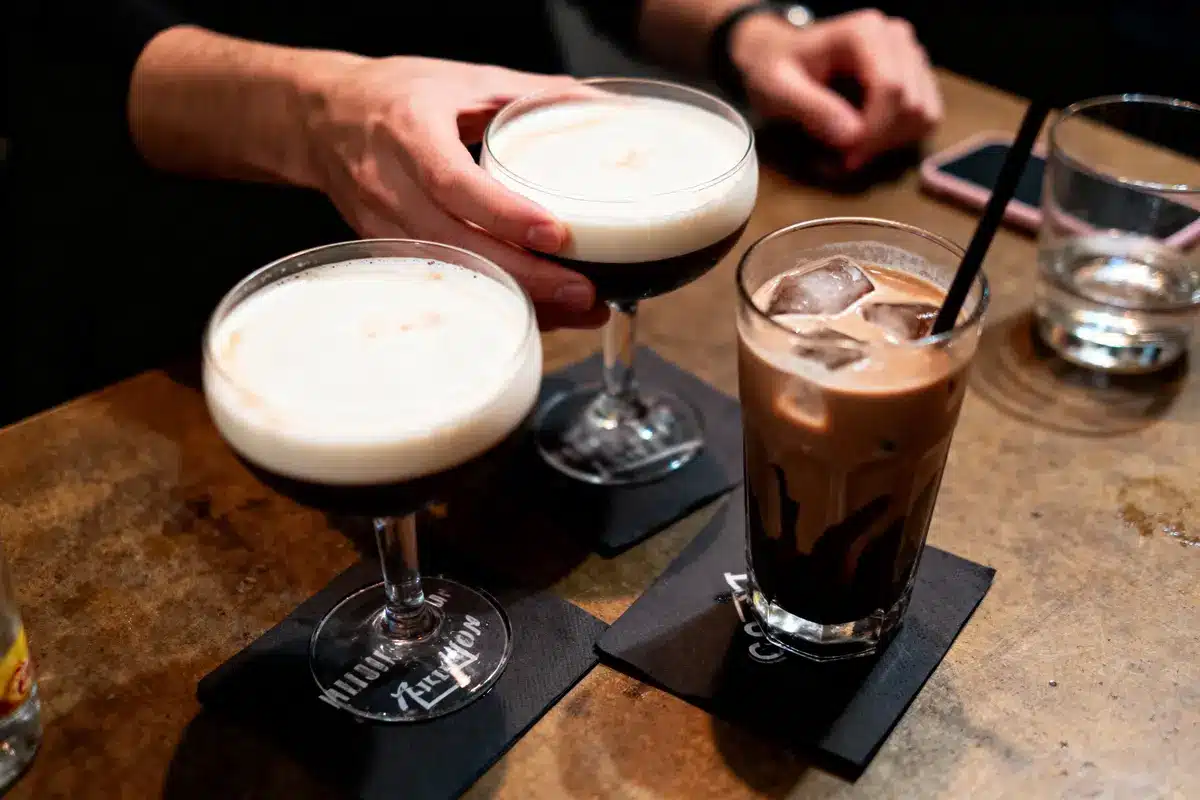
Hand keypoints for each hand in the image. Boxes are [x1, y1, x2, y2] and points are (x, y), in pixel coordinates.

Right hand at [303, 56, 608, 330]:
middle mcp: (390, 185)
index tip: (556, 234)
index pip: (454, 182)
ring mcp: (384, 226)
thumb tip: (596, 103)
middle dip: (525, 276)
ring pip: (453, 274)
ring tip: (577, 308)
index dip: (504, 214)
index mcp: (410, 132)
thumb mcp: (461, 80)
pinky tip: (540, 310)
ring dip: (518, 297)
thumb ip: (528, 94)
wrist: (319, 119)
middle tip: (584, 291)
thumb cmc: (395, 95)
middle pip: (457, 245)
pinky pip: (445, 284)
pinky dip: (494, 300)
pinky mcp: (388, 252)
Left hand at [730, 9, 941, 171]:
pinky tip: (868, 141)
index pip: (891, 89)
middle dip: (879, 141)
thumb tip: (852, 137)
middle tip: (844, 158)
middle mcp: (897, 37)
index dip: (873, 132)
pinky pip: (926, 119)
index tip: (846, 157)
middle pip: (912, 106)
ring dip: (891, 144)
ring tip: (853, 150)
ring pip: (925, 115)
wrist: (780, 58)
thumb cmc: (775, 70)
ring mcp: (911, 56)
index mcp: (866, 33)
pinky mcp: (916, 77)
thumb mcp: (777, 89)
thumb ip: (811, 109)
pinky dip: (900, 140)